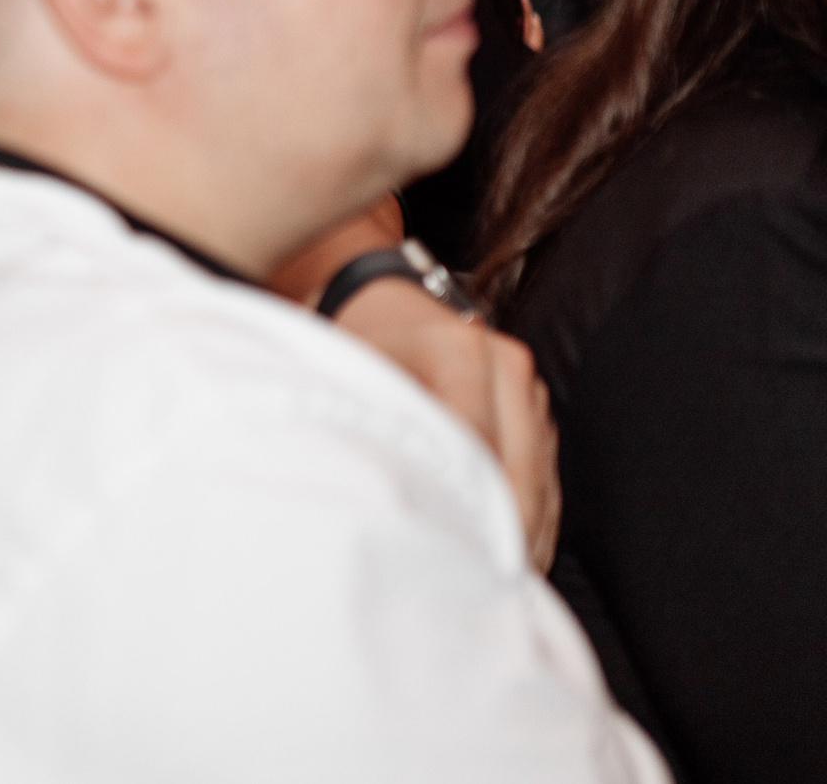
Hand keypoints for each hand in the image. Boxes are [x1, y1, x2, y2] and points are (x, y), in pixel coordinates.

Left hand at [333, 279, 561, 570]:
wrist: (386, 306)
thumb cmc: (358, 347)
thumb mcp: (350, 379)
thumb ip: (378, 433)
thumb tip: (398, 509)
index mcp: (460, 351)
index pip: (478, 448)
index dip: (472, 509)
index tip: (463, 562)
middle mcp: (508, 366)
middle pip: (521, 471)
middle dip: (506, 534)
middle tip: (483, 590)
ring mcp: (529, 387)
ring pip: (540, 479)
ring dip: (524, 533)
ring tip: (498, 583)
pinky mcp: (538, 409)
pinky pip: (544, 474)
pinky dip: (532, 516)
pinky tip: (513, 554)